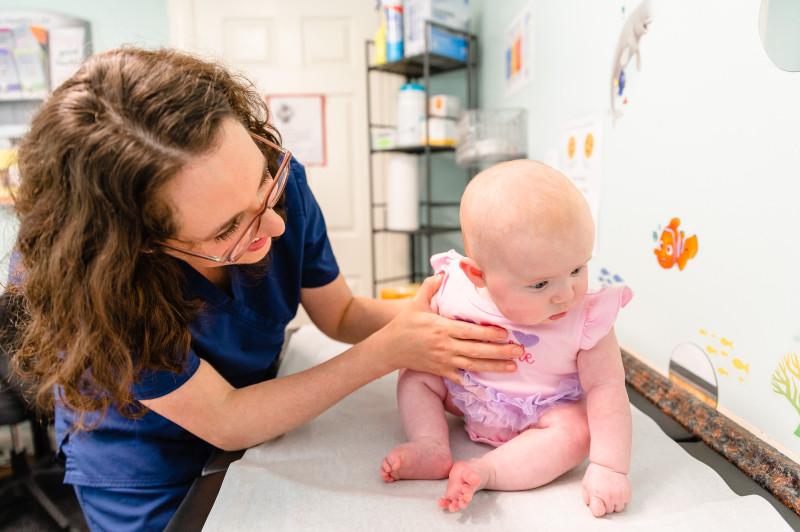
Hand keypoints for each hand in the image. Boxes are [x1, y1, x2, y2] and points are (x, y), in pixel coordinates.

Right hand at [375, 274, 522, 381]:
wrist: (390, 348)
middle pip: (477, 350)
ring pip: (473, 365)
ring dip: (494, 366)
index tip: (506, 333)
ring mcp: (444, 361)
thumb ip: (430, 286)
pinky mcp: (441, 371)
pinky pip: (461, 377)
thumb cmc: (404, 324)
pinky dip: (476, 381)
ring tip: (513, 366)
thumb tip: (444, 272)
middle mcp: (445, 346)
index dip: (489, 333)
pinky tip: (492, 383)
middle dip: (500, 352)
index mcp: (442, 328)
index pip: (470, 331)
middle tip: (520, 351)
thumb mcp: (416, 302)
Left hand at [581, 462, 630, 516]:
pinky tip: (616, 492)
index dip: (597, 509)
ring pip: (618, 509)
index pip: (598, 512)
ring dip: (614, 504)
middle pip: (608, 511)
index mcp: (596, 494)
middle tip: (604, 495)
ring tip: (611, 494)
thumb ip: (587, 498)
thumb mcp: (586, 485)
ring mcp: (619, 496)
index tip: (597, 504)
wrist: (608, 465)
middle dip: (606, 505)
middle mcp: (608, 496)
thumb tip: (591, 507)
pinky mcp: (627, 494)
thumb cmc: (596, 474)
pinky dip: (621, 500)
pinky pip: (625, 504)